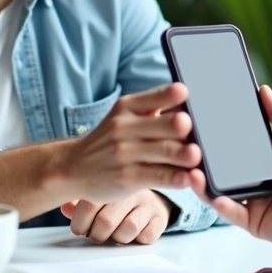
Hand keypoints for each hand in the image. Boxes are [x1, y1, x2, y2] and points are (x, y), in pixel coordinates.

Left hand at [60, 190, 175, 244]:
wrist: (151, 189)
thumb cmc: (118, 195)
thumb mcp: (97, 193)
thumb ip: (79, 201)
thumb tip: (65, 208)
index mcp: (110, 180)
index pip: (89, 205)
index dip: (80, 223)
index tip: (80, 228)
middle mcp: (130, 189)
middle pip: (106, 220)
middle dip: (97, 234)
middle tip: (96, 233)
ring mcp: (147, 202)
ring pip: (128, 228)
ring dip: (117, 237)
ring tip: (115, 233)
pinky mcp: (160, 216)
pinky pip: (147, 235)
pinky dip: (138, 239)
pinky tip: (134, 232)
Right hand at [61, 83, 201, 203]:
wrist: (73, 167)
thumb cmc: (109, 141)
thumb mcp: (123, 117)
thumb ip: (152, 110)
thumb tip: (189, 104)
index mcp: (127, 107)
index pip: (155, 97)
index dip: (172, 95)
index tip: (186, 94)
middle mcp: (125, 127)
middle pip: (164, 125)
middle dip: (181, 126)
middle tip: (196, 127)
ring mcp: (125, 153)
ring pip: (163, 151)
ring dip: (183, 154)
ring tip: (197, 156)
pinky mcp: (127, 177)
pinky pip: (157, 176)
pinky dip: (175, 178)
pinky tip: (188, 179)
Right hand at [190, 85, 271, 250]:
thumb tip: (262, 89)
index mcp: (267, 160)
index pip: (235, 148)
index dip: (217, 138)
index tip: (199, 124)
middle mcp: (257, 180)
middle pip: (223, 170)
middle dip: (204, 160)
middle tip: (187, 145)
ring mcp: (253, 202)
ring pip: (220, 192)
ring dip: (203, 182)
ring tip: (191, 168)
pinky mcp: (253, 222)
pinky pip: (231, 213)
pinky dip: (219, 203)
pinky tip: (210, 191)